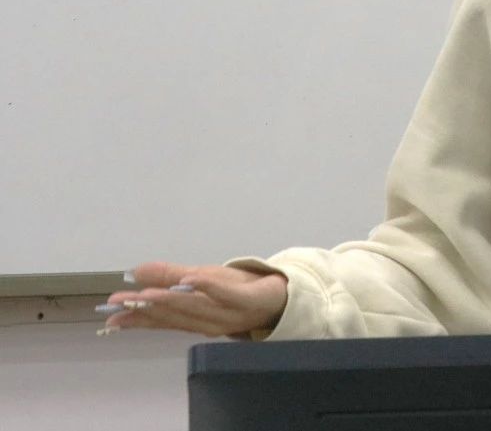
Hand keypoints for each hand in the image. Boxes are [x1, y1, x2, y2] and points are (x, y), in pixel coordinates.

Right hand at [101, 261, 287, 337]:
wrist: (281, 296)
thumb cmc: (237, 289)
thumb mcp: (200, 278)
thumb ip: (167, 277)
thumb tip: (134, 272)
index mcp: (195, 317)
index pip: (160, 318)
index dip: (135, 318)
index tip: (109, 317)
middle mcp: (208, 320)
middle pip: (174, 314)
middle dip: (145, 308)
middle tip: (120, 302)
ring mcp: (229, 313)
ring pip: (195, 307)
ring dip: (170, 300)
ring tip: (147, 294)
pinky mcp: (249, 301)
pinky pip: (227, 295)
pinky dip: (209, 287)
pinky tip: (193, 279)